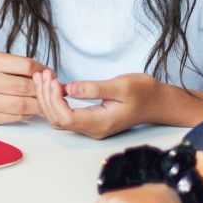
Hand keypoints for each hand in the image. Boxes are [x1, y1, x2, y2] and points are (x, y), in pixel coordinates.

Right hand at [0, 51, 46, 123]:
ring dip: (38, 104)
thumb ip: (18, 66)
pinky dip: (27, 113)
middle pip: (26, 88)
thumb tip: (48, 76)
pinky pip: (15, 117)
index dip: (43, 71)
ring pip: (23, 106)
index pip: (26, 67)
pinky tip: (29, 107)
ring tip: (43, 99)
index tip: (49, 74)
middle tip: (52, 89)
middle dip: (43, 89)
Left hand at [34, 69, 157, 138]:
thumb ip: (94, 88)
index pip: (66, 117)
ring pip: (59, 118)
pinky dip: (54, 100)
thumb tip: (69, 88)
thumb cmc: (143, 92)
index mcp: (101, 122)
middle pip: (58, 119)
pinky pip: (65, 114)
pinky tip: (52, 84)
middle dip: (45, 96)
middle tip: (43, 73)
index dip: (53, 100)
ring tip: (43, 76)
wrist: (159, 102)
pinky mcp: (90, 120)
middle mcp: (94, 129)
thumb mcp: (121, 86)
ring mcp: (91, 126)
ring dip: (47, 98)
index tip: (53, 79)